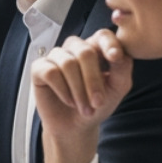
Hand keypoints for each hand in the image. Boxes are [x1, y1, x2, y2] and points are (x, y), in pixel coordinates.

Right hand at [32, 30, 134, 162]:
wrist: (76, 126)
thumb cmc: (97, 105)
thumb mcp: (117, 88)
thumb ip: (122, 68)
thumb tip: (118, 54)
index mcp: (96, 48)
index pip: (102, 35)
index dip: (109, 44)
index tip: (115, 57)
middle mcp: (75, 48)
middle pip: (85, 52)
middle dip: (93, 80)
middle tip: (98, 102)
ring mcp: (56, 57)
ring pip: (68, 63)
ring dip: (78, 90)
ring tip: (84, 108)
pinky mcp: (39, 69)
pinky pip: (51, 72)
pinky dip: (62, 90)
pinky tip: (68, 100)